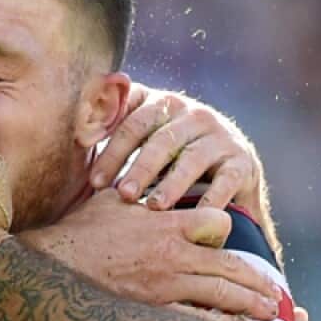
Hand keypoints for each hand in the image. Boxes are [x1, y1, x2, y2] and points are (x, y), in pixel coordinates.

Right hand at [21, 189, 280, 319]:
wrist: (50, 267)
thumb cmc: (79, 230)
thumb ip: (141, 183)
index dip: (226, 231)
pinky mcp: (152, 312)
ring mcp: (164, 287)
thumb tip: (152, 165)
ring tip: (267, 311)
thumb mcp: (113, 196)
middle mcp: (171, 255)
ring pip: (222, 294)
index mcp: (165, 223)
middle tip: (273, 290)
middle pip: (231, 265)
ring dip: (250, 304)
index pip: (219, 224)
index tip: (223, 239)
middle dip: (256, 279)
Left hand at [90, 84, 265, 215]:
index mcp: (161, 105)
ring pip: (192, 158)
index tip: (94, 181)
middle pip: (160, 138)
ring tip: (155, 206)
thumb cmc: (169, 162)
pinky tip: (198, 215)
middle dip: (138, 167)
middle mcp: (192, 114)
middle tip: (123, 195)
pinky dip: (213, 198)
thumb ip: (112, 131)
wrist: (228, 174)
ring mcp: (220, 136)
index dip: (112, 149)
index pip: (132, 120)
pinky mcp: (243, 161)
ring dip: (171, 183)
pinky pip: (226, 179)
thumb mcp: (141, 144)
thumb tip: (77, 130)